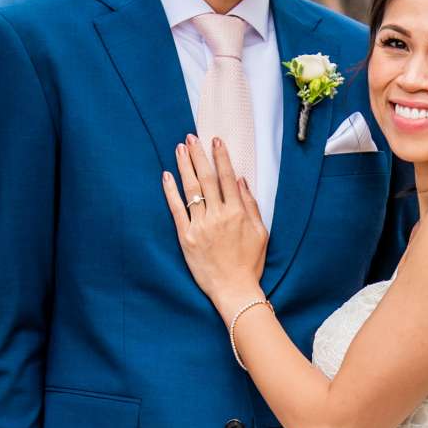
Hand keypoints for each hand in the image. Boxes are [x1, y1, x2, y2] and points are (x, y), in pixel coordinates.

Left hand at [162, 135, 267, 317]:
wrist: (234, 290)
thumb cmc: (249, 263)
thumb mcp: (260, 232)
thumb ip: (250, 205)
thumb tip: (240, 181)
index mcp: (237, 212)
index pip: (226, 177)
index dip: (220, 157)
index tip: (215, 141)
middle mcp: (218, 215)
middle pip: (205, 178)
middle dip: (198, 155)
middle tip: (191, 138)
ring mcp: (200, 226)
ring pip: (190, 190)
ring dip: (184, 166)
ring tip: (180, 149)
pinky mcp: (186, 237)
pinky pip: (176, 210)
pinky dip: (171, 191)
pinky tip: (167, 176)